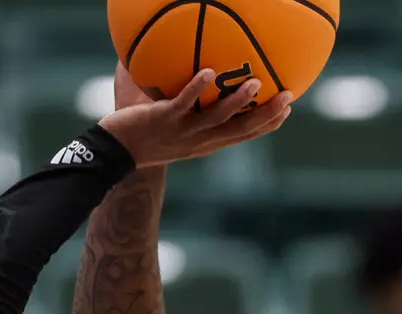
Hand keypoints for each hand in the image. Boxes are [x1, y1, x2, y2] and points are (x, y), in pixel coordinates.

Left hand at [99, 65, 291, 167]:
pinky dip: (197, 89)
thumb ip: (191, 109)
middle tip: (288, 97)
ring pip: (217, 118)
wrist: (114, 153)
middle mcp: (199, 141)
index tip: (286, 112)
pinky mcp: (164, 120)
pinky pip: (184, 103)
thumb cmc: (143, 138)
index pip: (242, 135)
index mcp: (205, 143)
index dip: (266, 125)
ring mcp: (182, 131)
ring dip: (237, 100)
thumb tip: (203, 80)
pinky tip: (209, 72)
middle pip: (240, 130)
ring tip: (255, 83)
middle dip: (266, 115)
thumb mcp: (174, 129)